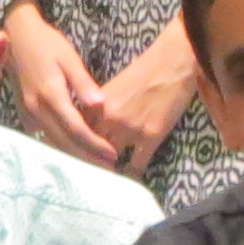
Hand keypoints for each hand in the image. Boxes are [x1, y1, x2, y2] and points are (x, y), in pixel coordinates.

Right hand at [4, 2, 117, 167]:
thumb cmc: (47, 44)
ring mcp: (29, 113)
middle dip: (87, 157)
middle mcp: (37, 109)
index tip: (112, 155)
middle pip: (65, 142)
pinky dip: (61, 145)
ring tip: (95, 165)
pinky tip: (74, 150)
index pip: (76, 128)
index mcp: (51, 95)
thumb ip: (83, 83)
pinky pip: (44, 136)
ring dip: (74, 155)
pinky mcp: (25, 114)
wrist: (17, 37)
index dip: (94, 144)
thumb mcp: (69, 57)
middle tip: (108, 169)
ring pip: (53, 142)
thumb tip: (99, 105)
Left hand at [86, 27, 197, 176]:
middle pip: (90, 149)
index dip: (73, 147)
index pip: (77, 133)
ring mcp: (129, 129)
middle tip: (86, 176)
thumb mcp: (113, 89)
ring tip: (105, 180)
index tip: (72, 159)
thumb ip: (99, 109)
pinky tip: (129, 181)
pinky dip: (132, 174)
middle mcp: (108, 119)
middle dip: (87, 163)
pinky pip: (137, 164)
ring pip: (111, 159)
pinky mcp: (150, 136)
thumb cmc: (143, 71)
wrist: (171, 63)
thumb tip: (90, 127)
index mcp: (96, 105)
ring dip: (107, 170)